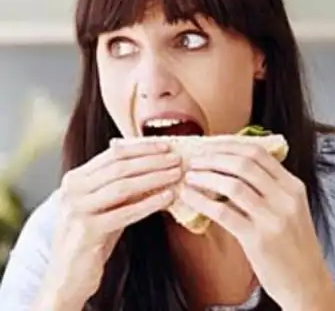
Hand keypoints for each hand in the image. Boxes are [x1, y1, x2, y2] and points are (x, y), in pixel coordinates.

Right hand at [42, 140, 180, 305]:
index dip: (143, 148)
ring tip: (176, 175)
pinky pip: (124, 212)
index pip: (114, 153)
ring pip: (123, 186)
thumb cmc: (92, 238)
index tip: (166, 146)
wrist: (67, 278)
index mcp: (75, 178)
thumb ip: (122, 183)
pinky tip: (167, 198)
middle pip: (120, 167)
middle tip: (177, 159)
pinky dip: (149, 203)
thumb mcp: (105, 205)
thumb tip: (158, 162)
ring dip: (154, 178)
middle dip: (152, 161)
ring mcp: (77, 210)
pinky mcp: (86, 231)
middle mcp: (72, 190)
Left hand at [180, 142, 334, 310]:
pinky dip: (203, 201)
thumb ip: (271, 188)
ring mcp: (272, 218)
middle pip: (245, 163)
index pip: (260, 153)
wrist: (307, 282)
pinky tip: (191, 198)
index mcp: (293, 186)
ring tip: (191, 176)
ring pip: (233, 184)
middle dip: (215, 157)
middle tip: (196, 159)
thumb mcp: (291, 209)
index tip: (211, 145)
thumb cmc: (294, 246)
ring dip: (206, 176)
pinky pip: (224, 213)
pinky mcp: (257, 239)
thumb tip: (235, 169)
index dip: (231, 145)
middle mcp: (285, 197)